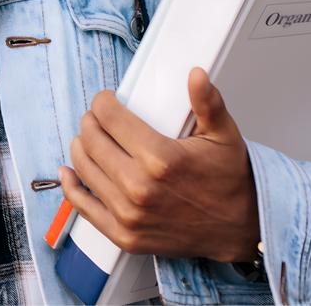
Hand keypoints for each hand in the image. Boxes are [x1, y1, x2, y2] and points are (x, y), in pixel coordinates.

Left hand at [58, 68, 260, 262]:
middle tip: (99, 118)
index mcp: (161, 159)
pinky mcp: (124, 235)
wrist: (240, 229)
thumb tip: (196, 75)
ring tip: (91, 139)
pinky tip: (69, 173)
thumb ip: (207, 103)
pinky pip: (83, 207)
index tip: (107, 101)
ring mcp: (129, 214)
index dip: (103, 102)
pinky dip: (71, 186)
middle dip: (91, 121)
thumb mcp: (224, 136)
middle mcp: (139, 187)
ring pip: (83, 167)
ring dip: (81, 147)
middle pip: (91, 139)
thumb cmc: (230, 183)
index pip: (109, 116)